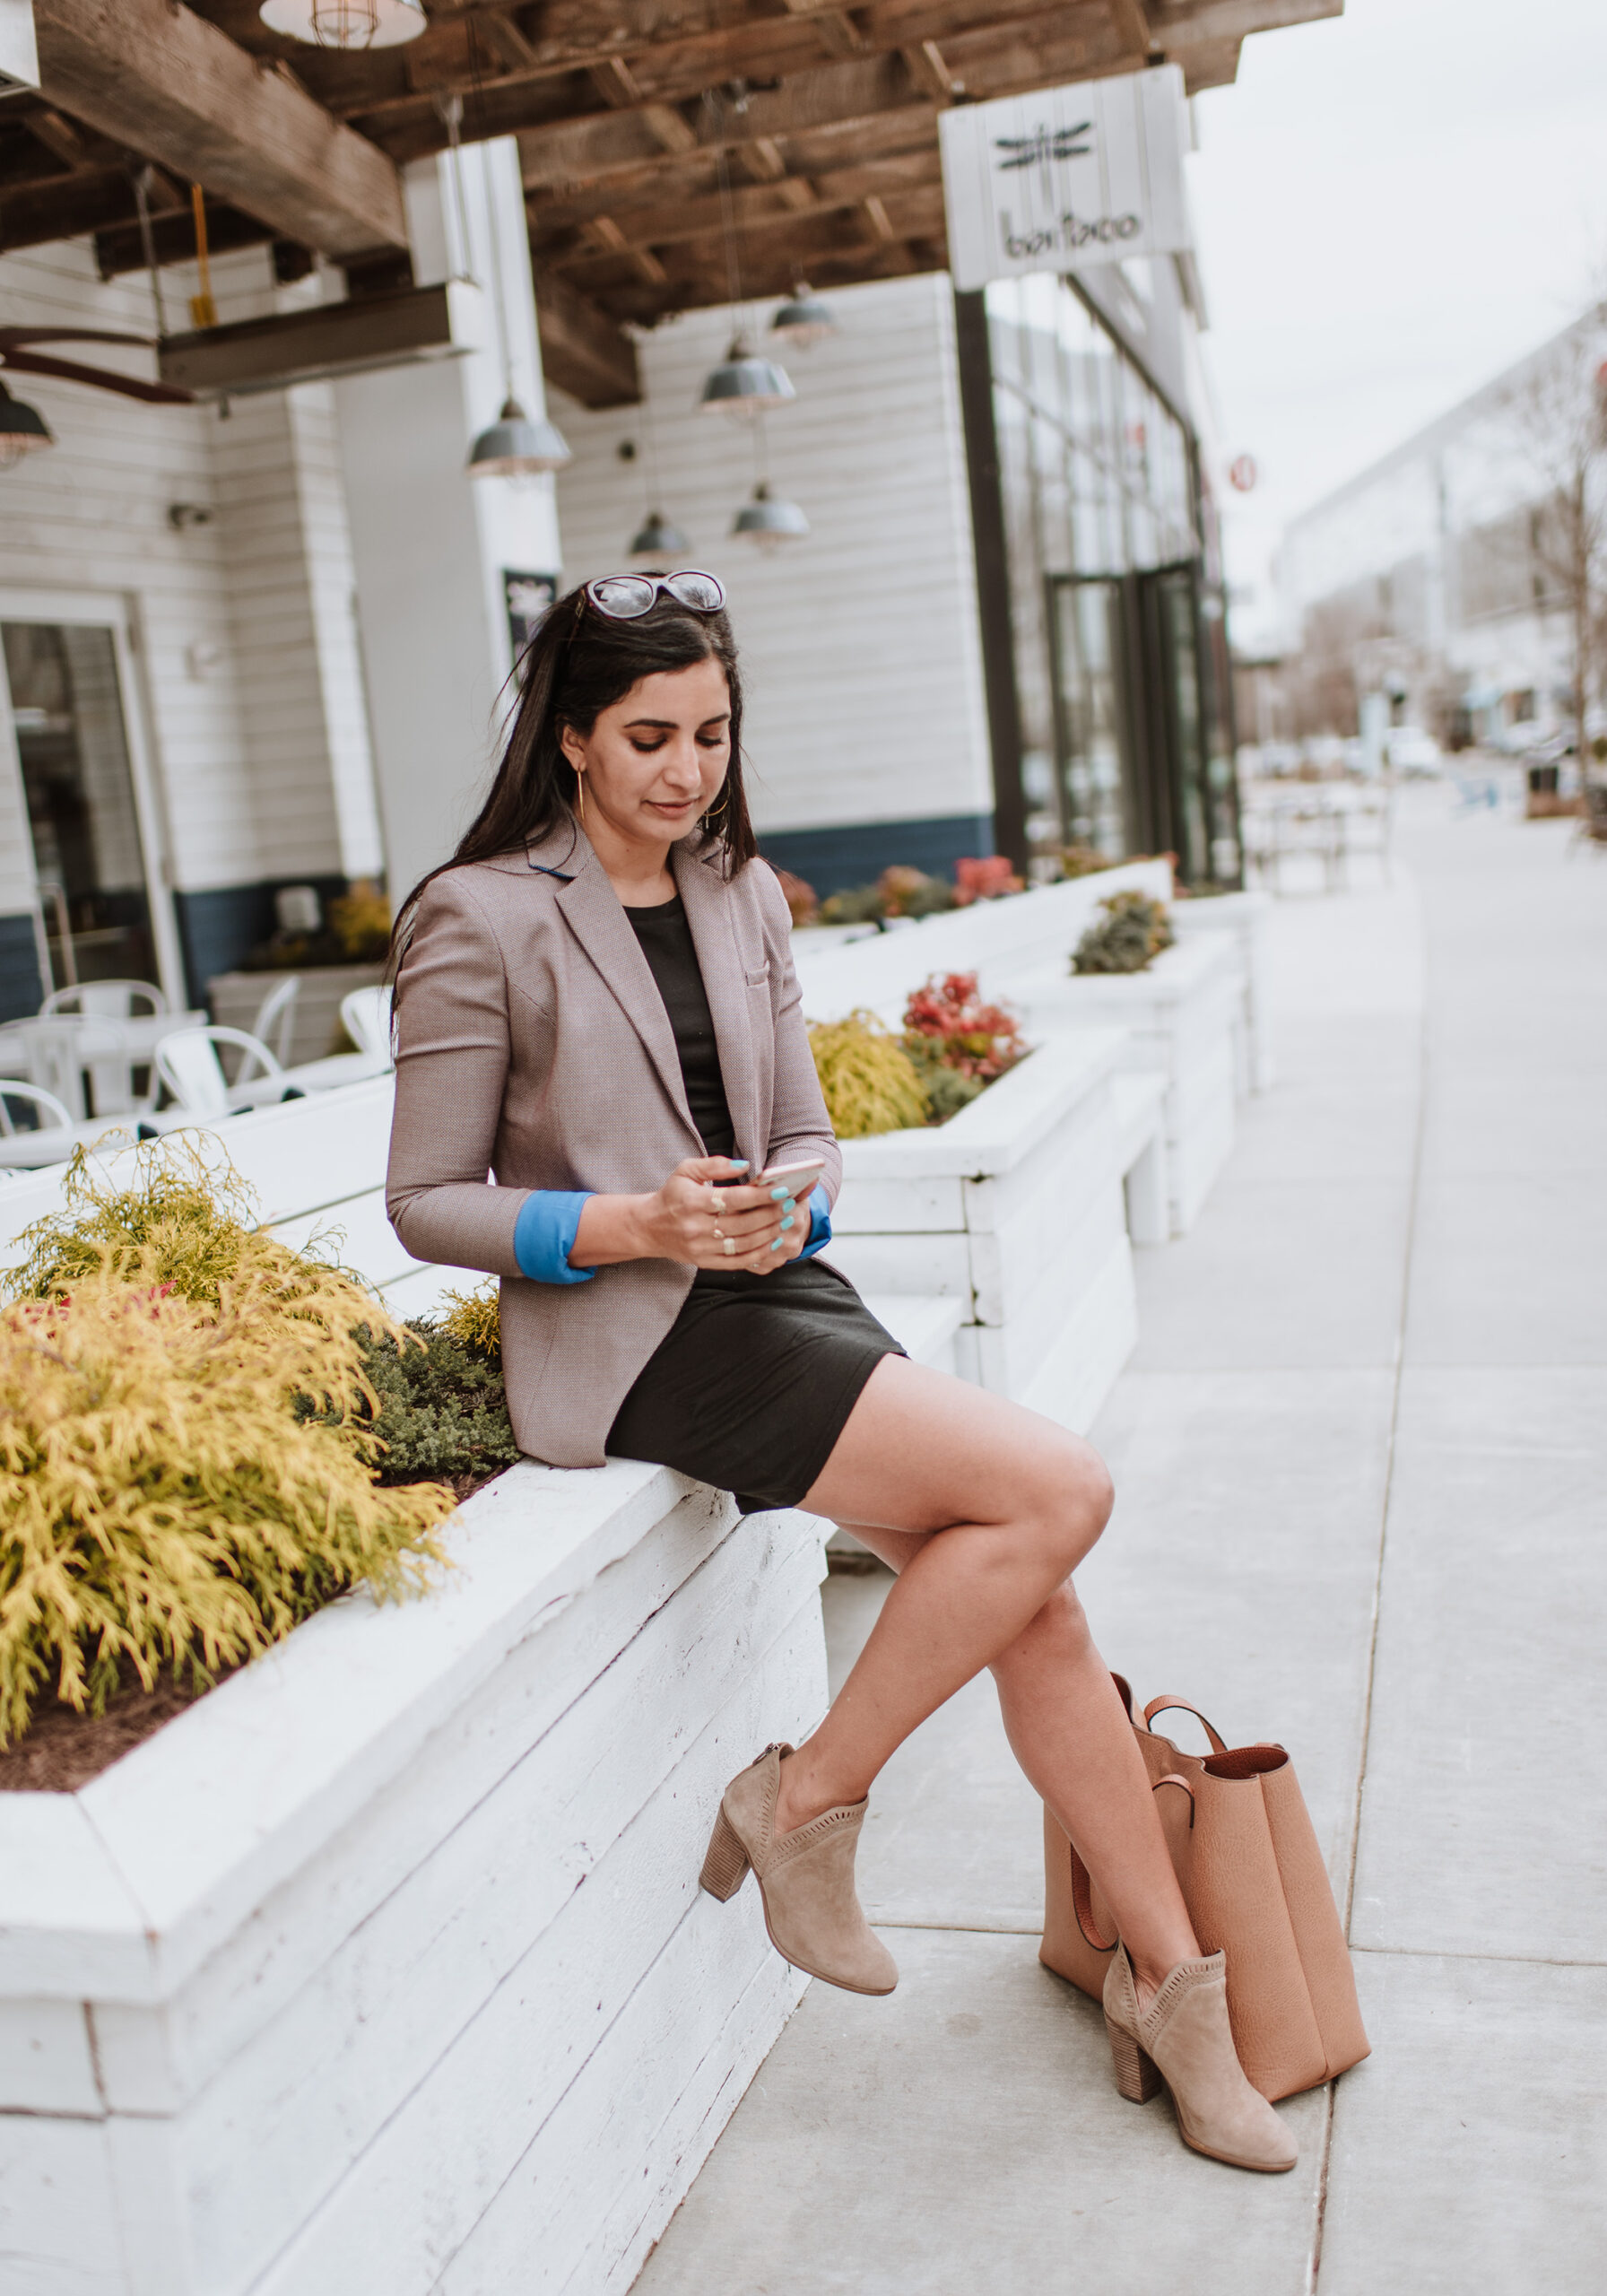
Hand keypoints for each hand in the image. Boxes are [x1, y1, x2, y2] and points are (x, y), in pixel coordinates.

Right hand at [639, 1155, 804, 1273]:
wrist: (649, 1227)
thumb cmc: (673, 1195)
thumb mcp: (686, 1171)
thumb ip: (715, 1164)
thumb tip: (745, 1165)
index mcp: (693, 1201)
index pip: (732, 1199)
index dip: (758, 1195)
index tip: (780, 1189)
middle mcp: (696, 1227)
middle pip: (742, 1223)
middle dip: (770, 1214)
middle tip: (789, 1204)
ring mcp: (701, 1248)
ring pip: (743, 1244)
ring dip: (769, 1233)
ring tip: (786, 1221)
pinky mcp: (705, 1262)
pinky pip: (737, 1262)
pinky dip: (758, 1253)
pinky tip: (773, 1241)